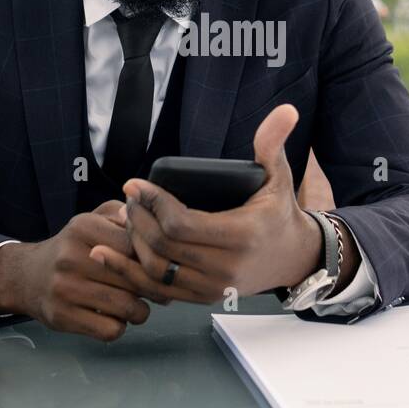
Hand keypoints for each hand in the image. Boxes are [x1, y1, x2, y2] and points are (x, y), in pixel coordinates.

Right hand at [0, 200, 165, 341]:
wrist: (27, 276)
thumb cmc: (72, 247)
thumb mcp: (93, 219)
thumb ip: (124, 216)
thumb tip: (154, 225)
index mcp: (83, 227)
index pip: (135, 246)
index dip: (152, 259)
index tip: (158, 266)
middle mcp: (71, 257)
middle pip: (134, 279)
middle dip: (152, 288)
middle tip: (158, 290)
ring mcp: (64, 289)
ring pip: (127, 307)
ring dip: (140, 311)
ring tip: (137, 304)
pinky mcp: (62, 317)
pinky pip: (110, 330)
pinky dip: (120, 326)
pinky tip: (115, 317)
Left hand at [90, 104, 323, 302]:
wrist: (293, 257)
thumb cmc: (280, 212)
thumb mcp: (280, 176)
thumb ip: (274, 142)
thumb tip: (285, 109)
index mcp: (242, 235)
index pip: (181, 224)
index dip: (153, 203)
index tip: (135, 184)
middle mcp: (227, 267)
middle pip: (163, 247)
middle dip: (138, 220)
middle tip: (129, 198)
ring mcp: (214, 287)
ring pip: (156, 270)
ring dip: (133, 244)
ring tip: (127, 218)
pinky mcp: (204, 298)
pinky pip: (159, 290)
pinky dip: (133, 273)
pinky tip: (115, 254)